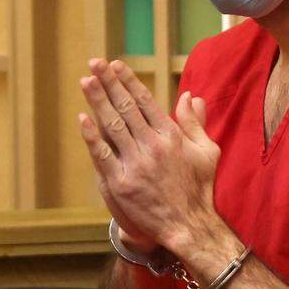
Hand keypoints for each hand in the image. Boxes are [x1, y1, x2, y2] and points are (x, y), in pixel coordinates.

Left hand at [77, 58, 221, 253]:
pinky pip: (102, 155)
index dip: (129, 81)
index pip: (145, 101)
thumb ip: (195, 122)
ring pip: (112, 126)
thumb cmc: (199, 189)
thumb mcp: (206, 151)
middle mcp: (153, 146)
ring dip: (97, 101)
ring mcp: (135, 165)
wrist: (188, 226)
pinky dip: (91, 136)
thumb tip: (191, 96)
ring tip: (86, 81)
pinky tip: (82, 118)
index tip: (116, 65)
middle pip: (126, 107)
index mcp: (171, 136)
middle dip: (109, 83)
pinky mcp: (120, 184)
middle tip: (95, 62)